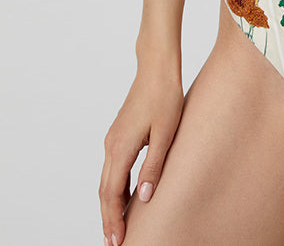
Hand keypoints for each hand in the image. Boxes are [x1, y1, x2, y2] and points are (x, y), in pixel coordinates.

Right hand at [99, 63, 183, 245]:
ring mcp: (113, 138)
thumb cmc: (165, 97)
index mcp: (121, 147)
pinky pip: (113, 168)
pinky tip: (126, 196)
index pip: (112, 193)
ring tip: (118, 226)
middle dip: (109, 218)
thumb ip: (153, 167)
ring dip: (111, 204)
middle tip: (115, 243)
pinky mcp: (119, 133)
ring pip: (107, 180)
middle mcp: (111, 145)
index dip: (114, 219)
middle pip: (105, 190)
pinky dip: (115, 187)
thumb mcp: (165, 134)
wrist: (157, 68)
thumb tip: (144, 199)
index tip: (118, 241)